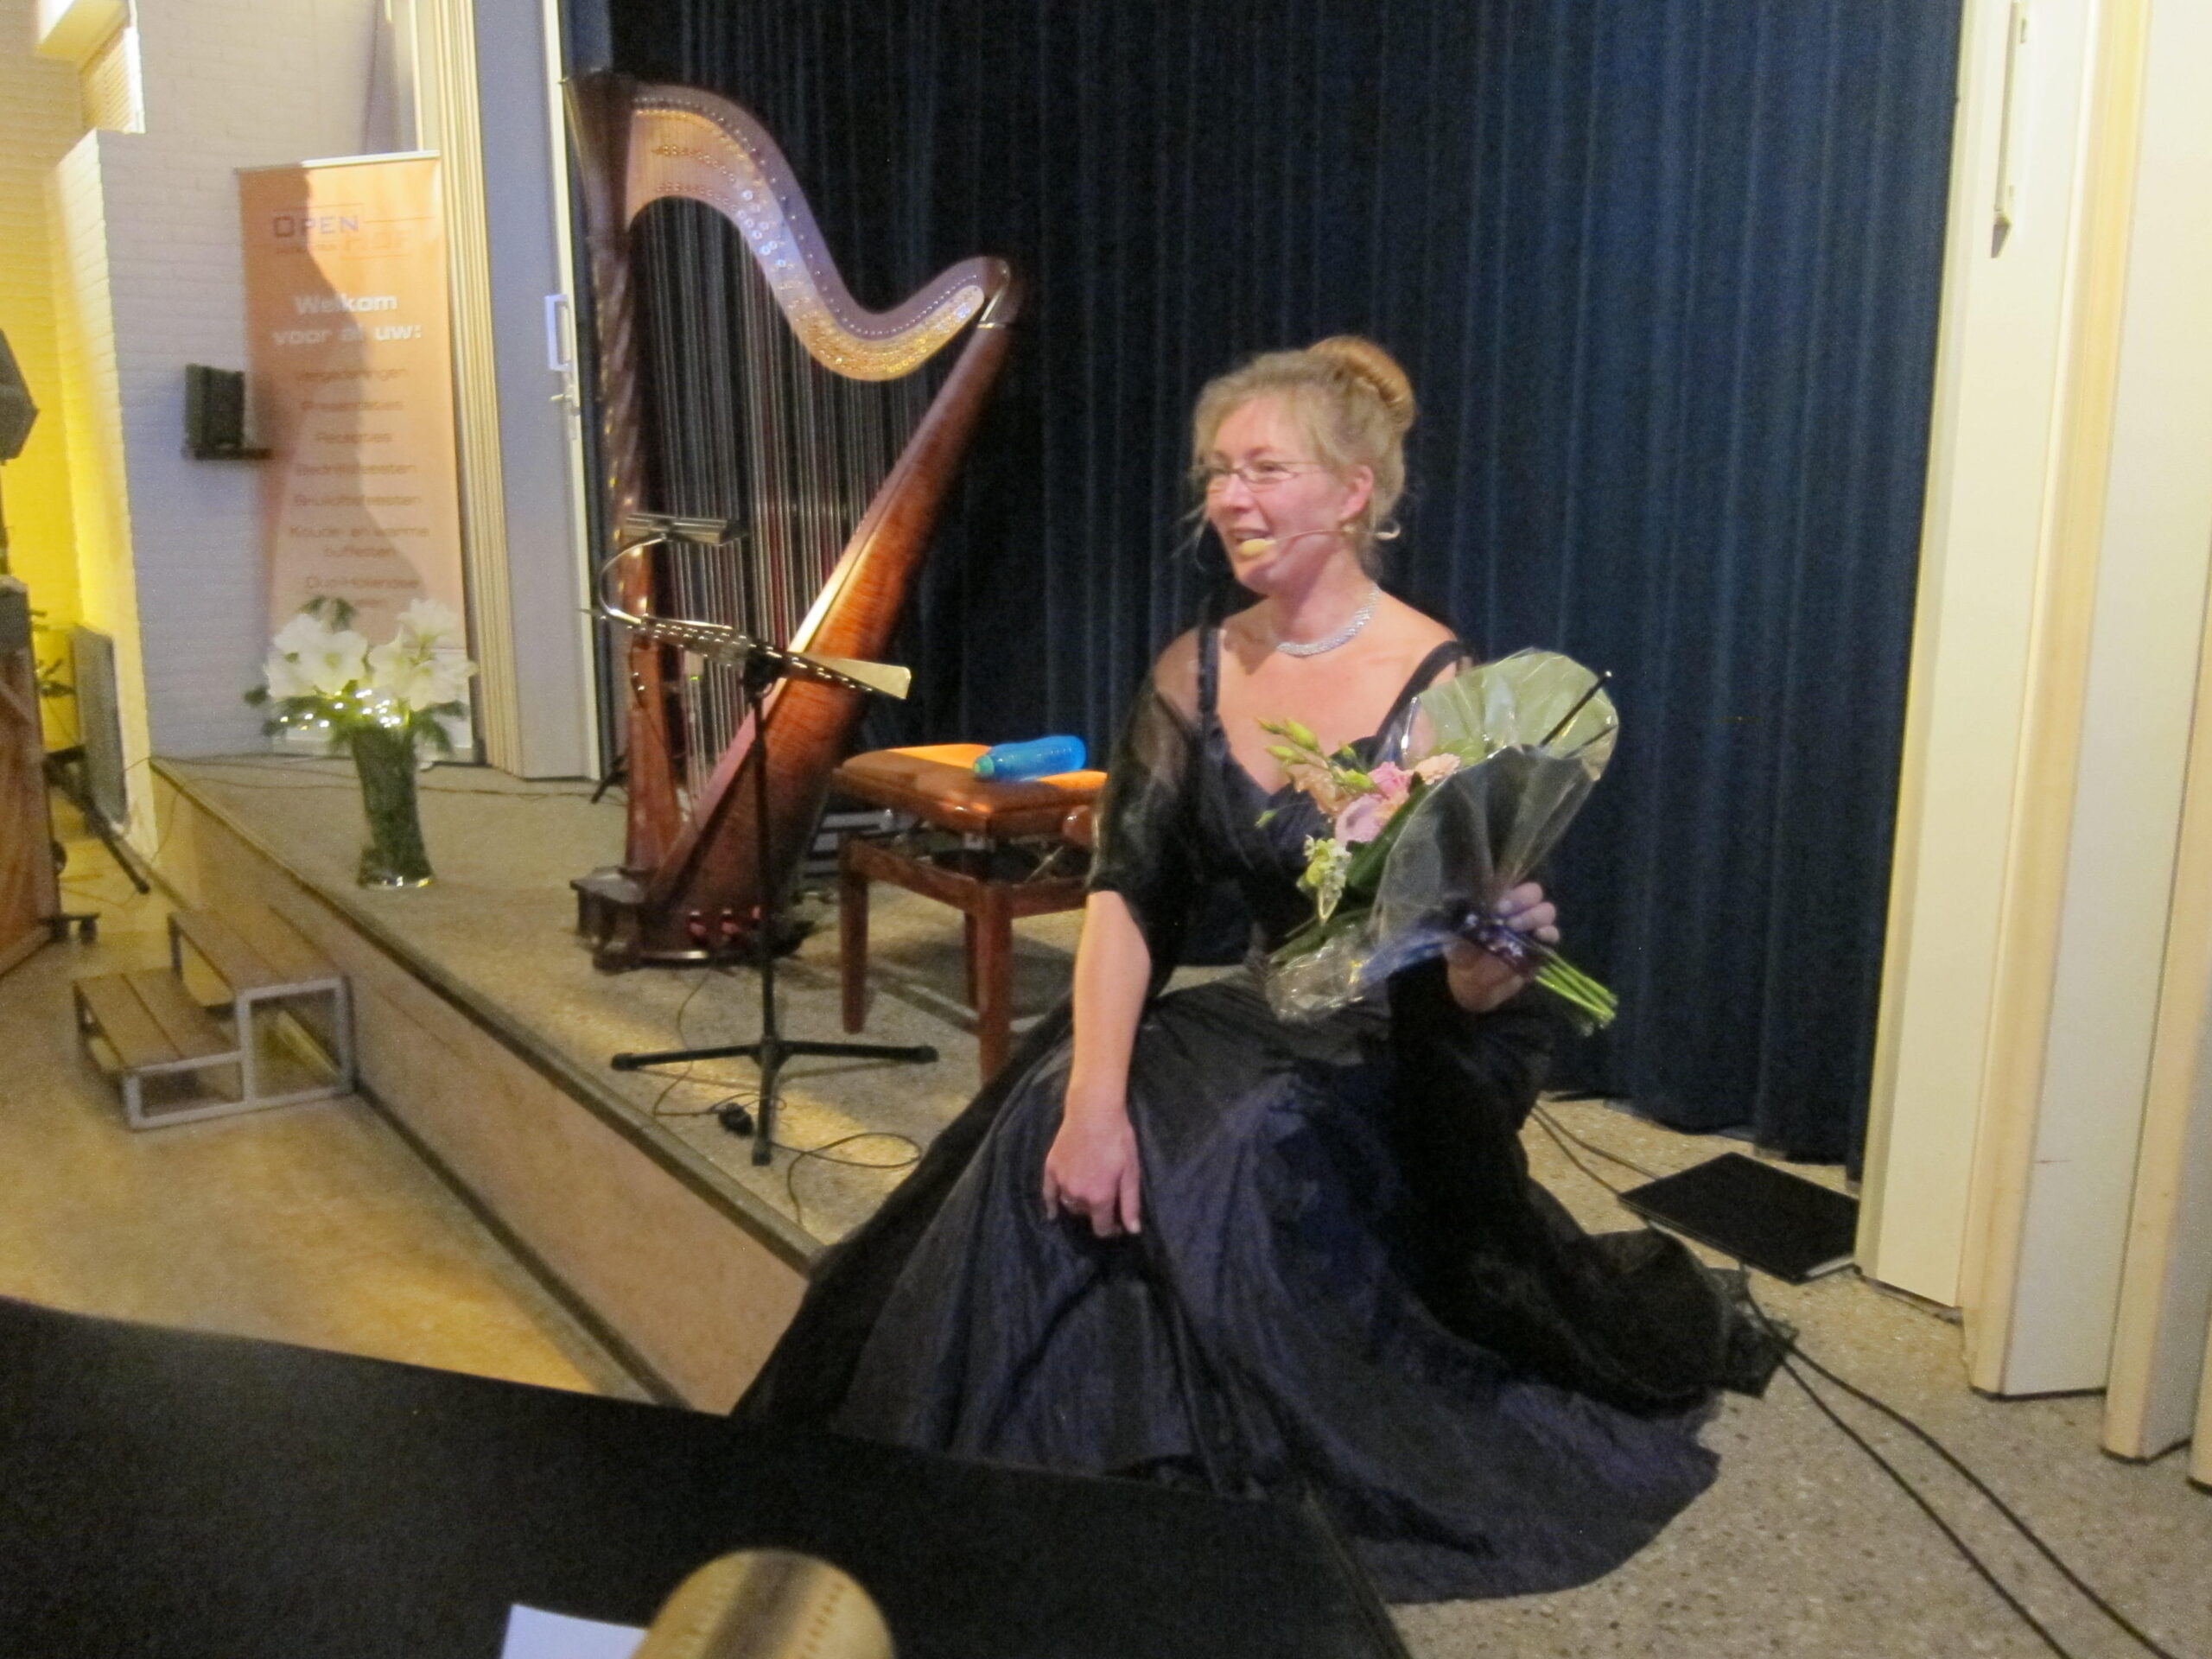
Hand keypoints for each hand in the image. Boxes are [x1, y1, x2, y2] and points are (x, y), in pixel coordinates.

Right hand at [1042, 1091, 1142, 1237]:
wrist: (1093, 1112)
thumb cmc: (1118, 1141)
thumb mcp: (1131, 1172)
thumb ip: (1130, 1203)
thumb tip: (1132, 1231)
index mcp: (1099, 1198)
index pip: (1102, 1228)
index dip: (1112, 1230)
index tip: (1118, 1224)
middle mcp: (1077, 1196)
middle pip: (1086, 1215)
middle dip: (1096, 1212)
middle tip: (1105, 1198)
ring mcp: (1061, 1182)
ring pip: (1069, 1205)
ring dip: (1079, 1205)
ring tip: (1088, 1195)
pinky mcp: (1050, 1169)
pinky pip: (1048, 1194)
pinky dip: (1051, 1205)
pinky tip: (1052, 1213)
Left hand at [1444, 881, 1559, 1013]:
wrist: (1472, 984)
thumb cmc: (1463, 953)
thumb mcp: (1454, 937)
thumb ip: (1461, 925)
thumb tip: (1468, 916)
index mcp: (1497, 902)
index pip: (1510, 883)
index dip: (1507, 890)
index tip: (1498, 906)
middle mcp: (1517, 910)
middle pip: (1534, 893)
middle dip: (1523, 900)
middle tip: (1507, 918)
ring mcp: (1531, 928)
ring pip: (1547, 911)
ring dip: (1534, 917)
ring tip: (1515, 929)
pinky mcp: (1540, 948)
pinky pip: (1553, 936)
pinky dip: (1548, 934)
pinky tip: (1537, 937)